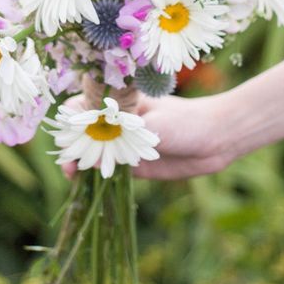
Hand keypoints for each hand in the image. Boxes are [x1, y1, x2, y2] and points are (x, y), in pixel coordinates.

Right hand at [60, 91, 230, 180]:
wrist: (216, 139)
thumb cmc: (186, 122)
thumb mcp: (154, 125)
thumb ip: (126, 134)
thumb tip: (98, 141)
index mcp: (121, 101)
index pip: (86, 103)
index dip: (73, 117)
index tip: (66, 131)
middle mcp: (117, 120)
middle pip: (84, 130)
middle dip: (72, 143)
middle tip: (68, 160)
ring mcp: (123, 142)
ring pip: (93, 151)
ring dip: (79, 161)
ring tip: (71, 174)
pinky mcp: (131, 163)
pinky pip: (107, 169)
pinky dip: (94, 175)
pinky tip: (85, 182)